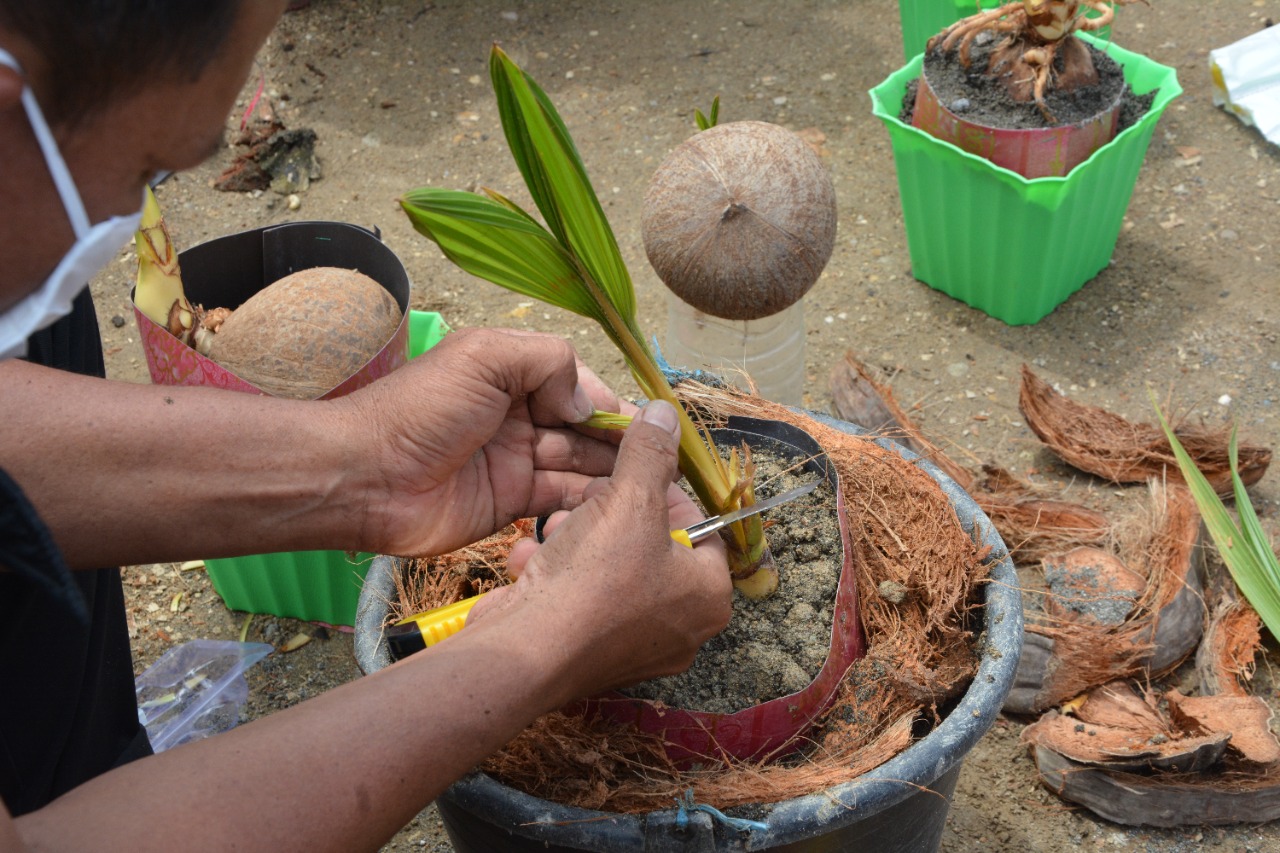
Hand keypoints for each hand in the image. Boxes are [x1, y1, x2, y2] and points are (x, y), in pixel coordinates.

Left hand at [342, 328, 628, 556]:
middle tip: (667, 463)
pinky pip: (561, 500)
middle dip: (625, 443)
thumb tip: (588, 401)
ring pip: (581, 466)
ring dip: (615, 475)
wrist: (365, 477)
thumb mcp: (484, 356)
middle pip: (587, 429)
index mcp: (514, 374)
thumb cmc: (419, 409)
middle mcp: (521, 415)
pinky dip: (590, 503)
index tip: (653, 426)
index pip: (581, 386)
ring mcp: (517, 461)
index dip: (614, 405)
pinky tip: (619, 508)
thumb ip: (547, 360)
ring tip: (656, 489)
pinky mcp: (511, 504)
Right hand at [467, 400, 732, 698]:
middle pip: (649, 545)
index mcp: (710, 596)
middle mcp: (682, 630)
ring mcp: (634, 649)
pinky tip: (532, 566)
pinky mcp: (589, 657)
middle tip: (586, 501)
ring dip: (574, 540)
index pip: (699, 526)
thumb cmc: (595, 577)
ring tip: (553, 532)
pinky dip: (555, 576)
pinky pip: (581, 600)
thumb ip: (650, 453)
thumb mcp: (629, 499)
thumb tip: (665, 414)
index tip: (625, 477)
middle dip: (609, 515)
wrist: (526, 653)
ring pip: (609, 569)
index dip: (659, 492)